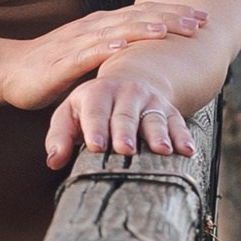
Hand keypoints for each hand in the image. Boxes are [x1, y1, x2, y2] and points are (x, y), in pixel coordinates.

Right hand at [0, 4, 206, 116]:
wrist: (9, 70)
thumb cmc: (52, 66)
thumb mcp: (92, 54)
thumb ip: (117, 50)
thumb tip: (153, 57)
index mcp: (103, 25)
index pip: (144, 13)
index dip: (173, 12)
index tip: (202, 15)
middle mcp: (93, 27)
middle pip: (137, 17)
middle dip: (170, 17)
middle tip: (200, 19)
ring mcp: (77, 42)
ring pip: (116, 31)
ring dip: (143, 29)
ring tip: (169, 29)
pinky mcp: (61, 62)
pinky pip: (85, 53)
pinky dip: (105, 48)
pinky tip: (122, 46)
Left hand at [44, 43, 203, 169]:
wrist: (129, 79)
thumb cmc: (93, 106)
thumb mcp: (71, 113)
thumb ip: (59, 137)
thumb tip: (53, 162)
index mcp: (97, 93)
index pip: (95, 110)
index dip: (95, 127)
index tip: (96, 146)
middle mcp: (125, 93)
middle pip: (125, 114)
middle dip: (125, 131)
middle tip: (124, 149)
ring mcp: (149, 100)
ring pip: (154, 118)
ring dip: (158, 134)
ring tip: (161, 150)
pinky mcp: (168, 110)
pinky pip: (178, 122)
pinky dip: (183, 137)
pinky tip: (187, 151)